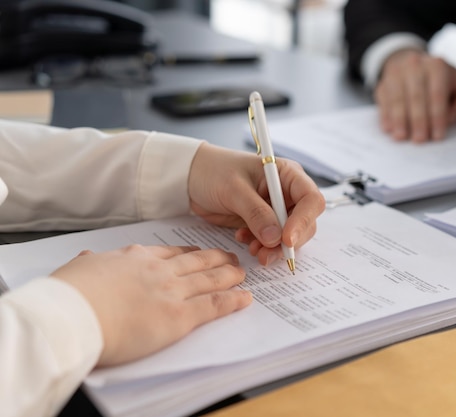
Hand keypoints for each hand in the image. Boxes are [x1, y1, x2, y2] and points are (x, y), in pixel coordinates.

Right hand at [52, 244, 250, 366]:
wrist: (72, 314)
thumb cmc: (69, 295)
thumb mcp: (79, 269)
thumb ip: (91, 263)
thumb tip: (88, 257)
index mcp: (135, 258)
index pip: (170, 253)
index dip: (189, 253)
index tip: (198, 252)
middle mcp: (158, 270)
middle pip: (196, 262)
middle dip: (217, 259)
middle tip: (230, 257)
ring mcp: (171, 291)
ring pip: (210, 279)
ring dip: (230, 275)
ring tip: (242, 273)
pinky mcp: (179, 316)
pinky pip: (214, 305)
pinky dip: (233, 301)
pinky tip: (245, 298)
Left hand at [187, 143, 324, 265]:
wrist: (192, 178)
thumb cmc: (214, 171)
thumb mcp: (234, 189)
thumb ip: (256, 213)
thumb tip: (276, 238)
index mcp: (288, 175)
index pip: (311, 199)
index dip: (303, 221)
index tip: (286, 239)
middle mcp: (287, 193)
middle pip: (305, 222)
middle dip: (288, 241)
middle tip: (267, 252)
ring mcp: (277, 210)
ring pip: (290, 236)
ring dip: (274, 248)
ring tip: (253, 250)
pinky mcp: (264, 224)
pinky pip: (273, 242)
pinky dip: (262, 247)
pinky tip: (243, 239)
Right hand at [375, 49, 455, 141]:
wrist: (413, 66)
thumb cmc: (441, 83)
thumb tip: (449, 119)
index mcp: (438, 66)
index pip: (437, 94)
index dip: (437, 117)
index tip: (437, 136)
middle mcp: (416, 66)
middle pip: (416, 96)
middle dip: (418, 121)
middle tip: (420, 140)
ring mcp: (397, 73)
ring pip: (397, 99)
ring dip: (399, 120)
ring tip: (402, 137)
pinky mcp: (383, 83)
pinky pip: (384, 101)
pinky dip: (386, 116)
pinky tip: (389, 128)